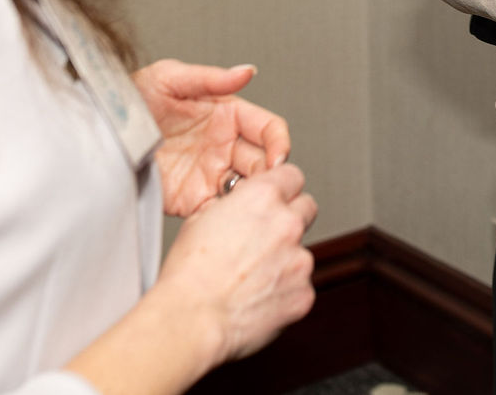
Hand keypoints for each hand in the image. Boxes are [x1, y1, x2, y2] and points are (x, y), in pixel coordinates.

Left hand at [134, 60, 291, 216]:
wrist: (100, 134)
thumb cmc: (131, 100)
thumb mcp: (168, 78)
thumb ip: (211, 78)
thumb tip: (246, 71)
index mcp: (225, 115)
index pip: (267, 128)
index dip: (279, 142)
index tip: (278, 158)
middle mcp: (223, 145)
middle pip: (263, 162)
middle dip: (270, 175)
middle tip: (266, 186)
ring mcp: (210, 173)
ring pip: (248, 189)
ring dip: (253, 197)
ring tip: (246, 201)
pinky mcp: (193, 199)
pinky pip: (220, 212)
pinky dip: (229, 217)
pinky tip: (227, 215)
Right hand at [155, 162, 318, 369]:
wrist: (192, 319)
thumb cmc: (189, 274)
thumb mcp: (201, 219)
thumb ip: (234, 207)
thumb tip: (241, 208)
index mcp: (262, 197)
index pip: (292, 176)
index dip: (282, 189)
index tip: (275, 200)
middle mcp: (287, 223)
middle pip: (306, 208)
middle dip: (290, 219)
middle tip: (265, 239)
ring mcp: (300, 260)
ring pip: (302, 252)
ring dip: (285, 260)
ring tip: (251, 278)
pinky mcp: (304, 293)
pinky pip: (300, 286)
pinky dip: (285, 291)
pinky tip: (257, 298)